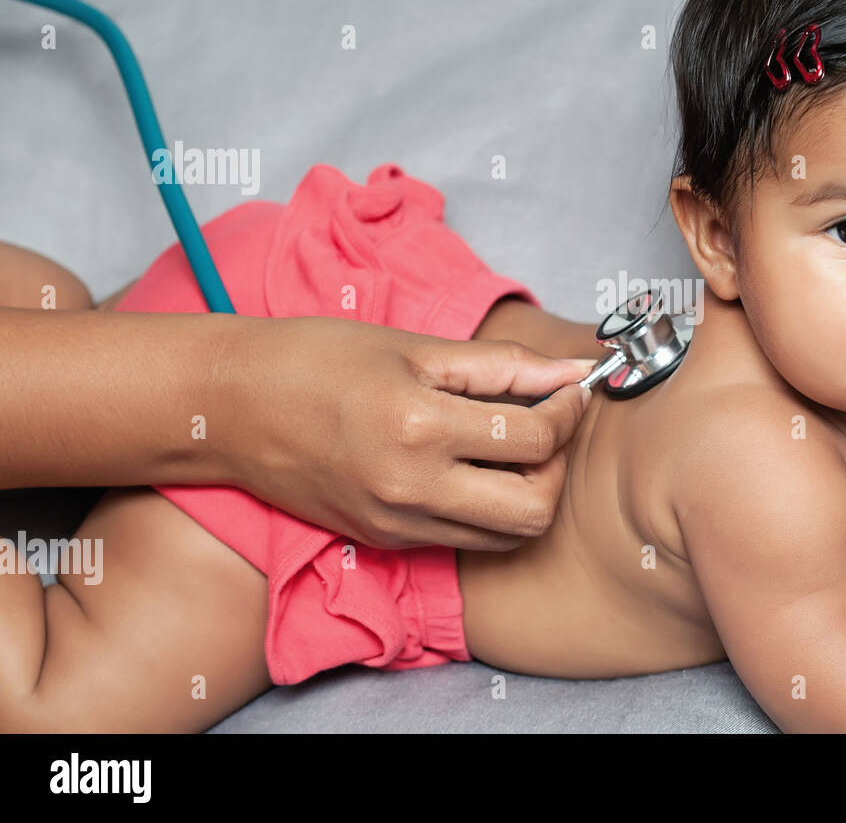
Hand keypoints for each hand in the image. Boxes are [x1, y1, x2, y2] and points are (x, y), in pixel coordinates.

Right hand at [227, 315, 595, 549]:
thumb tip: (574, 370)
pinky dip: (486, 511)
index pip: (535, 439)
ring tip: (510, 447)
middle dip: (557, 467)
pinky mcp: (384, 540)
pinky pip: (463, 540)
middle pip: (534, 511)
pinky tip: (472, 468)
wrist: (227, 407)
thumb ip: (502, 365)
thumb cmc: (316, 360)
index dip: (569, 410)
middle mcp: (412, 490)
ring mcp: (397, 524)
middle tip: (545, 426)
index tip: (570, 388)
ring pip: (505, 538)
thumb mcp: (414, 349)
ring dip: (528, 495)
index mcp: (420, 428)